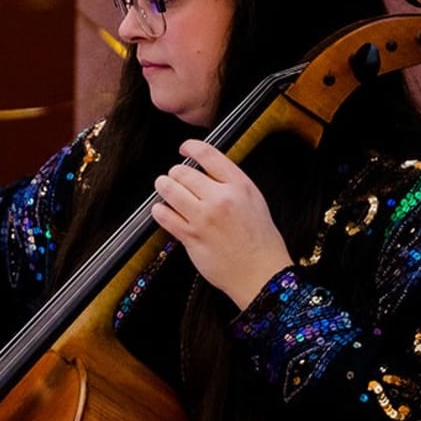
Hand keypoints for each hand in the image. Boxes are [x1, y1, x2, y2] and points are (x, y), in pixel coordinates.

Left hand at [151, 139, 293, 307]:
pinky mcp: (191, 237)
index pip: (208, 155)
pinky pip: (164, 216)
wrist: (261, 273)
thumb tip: (206, 169)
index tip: (184, 149)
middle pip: (183, 172)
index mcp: (239, 186)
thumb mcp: (254, 201)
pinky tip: (162, 210)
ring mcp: (204, 218)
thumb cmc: (260, 240)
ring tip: (163, 188)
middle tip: (173, 177)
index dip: (191, 147)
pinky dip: (159, 210)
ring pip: (170, 190)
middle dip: (174, 173)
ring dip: (163, 187)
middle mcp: (221, 199)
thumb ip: (231, 183)